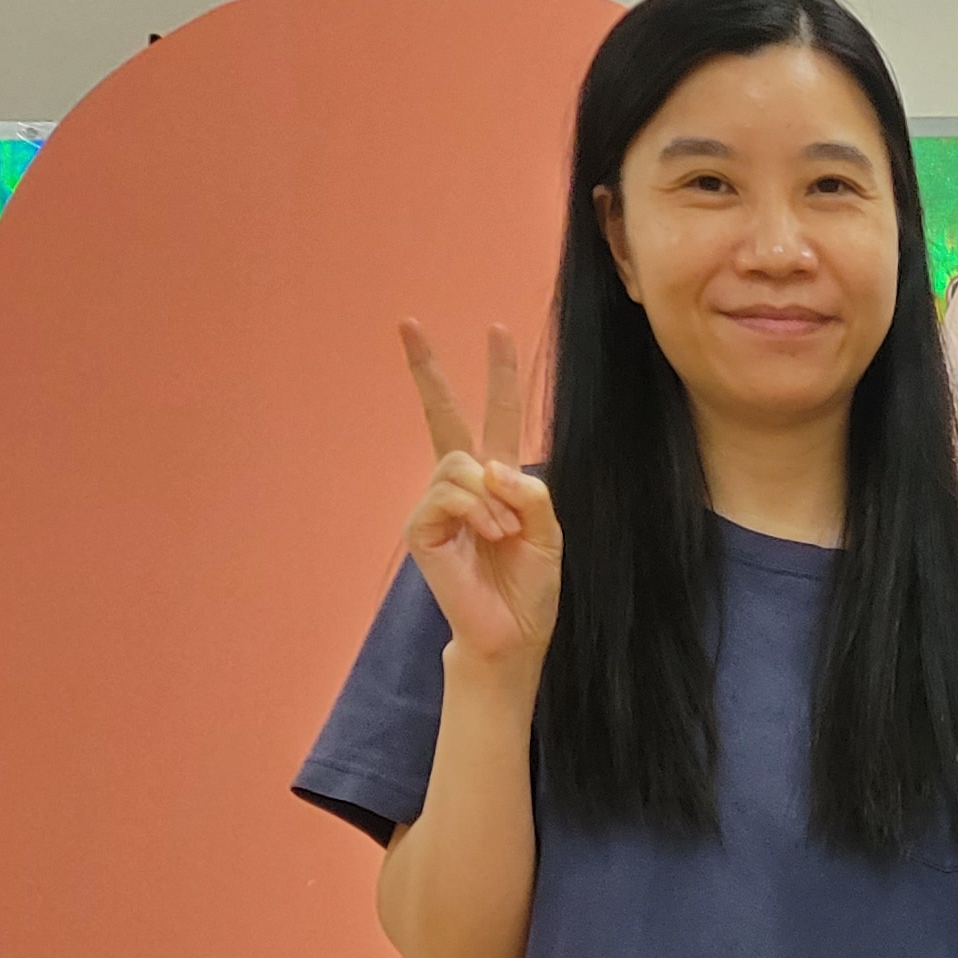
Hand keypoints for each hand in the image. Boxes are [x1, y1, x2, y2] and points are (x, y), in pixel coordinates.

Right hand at [402, 321, 561, 671]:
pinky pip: (447, 495)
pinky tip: (488, 537)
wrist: (512, 634)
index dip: (499, 375)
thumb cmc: (530, 588)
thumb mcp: (549, 535)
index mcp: (498, 481)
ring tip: (504, 535)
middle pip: (443, 415)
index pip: (497, 416)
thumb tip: (492, 467)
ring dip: (491, 500)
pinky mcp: (421, 527)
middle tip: (408, 324)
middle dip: (427, 369)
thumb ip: (532, 494)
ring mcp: (437, 503)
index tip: (496, 328)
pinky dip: (475, 513)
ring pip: (460, 465)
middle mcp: (463, 484)